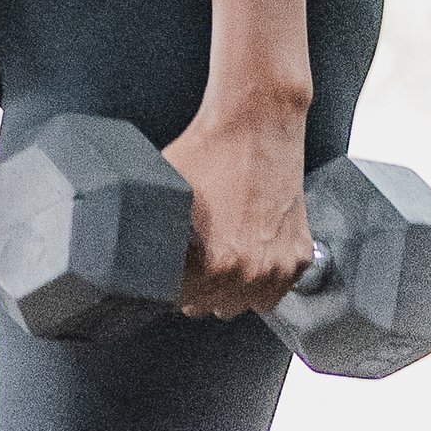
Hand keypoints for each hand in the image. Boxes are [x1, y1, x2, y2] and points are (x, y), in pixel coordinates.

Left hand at [162, 100, 313, 317]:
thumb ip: (149, 233)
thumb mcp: (163, 194)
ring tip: (221, 258)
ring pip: (247, 304)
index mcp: (214, 263)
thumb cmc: (211, 151)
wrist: (255, 122)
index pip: (180, 301)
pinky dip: (264, 277)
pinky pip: (277, 289)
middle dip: (199, 288)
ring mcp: (279, 265)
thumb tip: (130, 252)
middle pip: (212, 307)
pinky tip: (249, 251)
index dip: (170, 283)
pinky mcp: (299, 254)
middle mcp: (250, 271)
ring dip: (232, 289)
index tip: (170, 269)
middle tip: (193, 259)